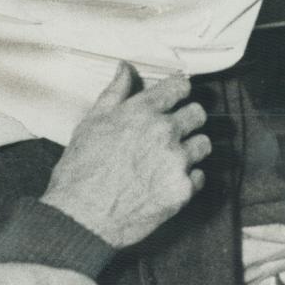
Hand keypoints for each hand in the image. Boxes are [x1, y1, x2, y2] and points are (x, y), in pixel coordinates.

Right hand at [42, 63, 209, 248]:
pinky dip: (188, 178)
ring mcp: (176, 162)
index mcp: (141, 112)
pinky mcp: (183, 190)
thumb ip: (114, 93)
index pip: (179, 87)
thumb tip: (125, 67)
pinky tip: (167, 181)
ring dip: (191, 148)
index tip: (176, 97)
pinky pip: (200, 176)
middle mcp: (164, 132)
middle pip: (198, 114)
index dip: (179, 91)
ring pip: (204, 144)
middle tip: (173, 131)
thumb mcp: (91, 123)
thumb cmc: (80, 170)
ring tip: (171, 159)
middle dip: (188, 119)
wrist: (81, 216)